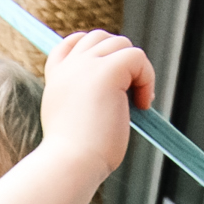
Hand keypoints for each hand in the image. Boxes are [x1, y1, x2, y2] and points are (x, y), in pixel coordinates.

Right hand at [42, 31, 155, 176]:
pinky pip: (138, 57)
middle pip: (101, 38)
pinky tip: (142, 106)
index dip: (94, 49)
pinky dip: (147, 79)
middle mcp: (69, 67)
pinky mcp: (107, 71)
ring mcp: (86, 66)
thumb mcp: (72, 117)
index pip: (72, 43)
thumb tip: (114, 91)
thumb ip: (84, 96)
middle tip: (128, 93)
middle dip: (119, 58)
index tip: (108, 71)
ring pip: (122, 44)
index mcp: (57, 78)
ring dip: (135, 70)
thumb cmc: (75, 156)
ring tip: (136, 102)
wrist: (71, 164)